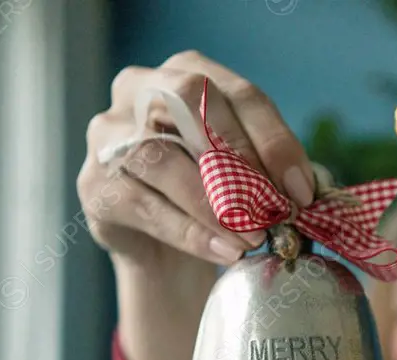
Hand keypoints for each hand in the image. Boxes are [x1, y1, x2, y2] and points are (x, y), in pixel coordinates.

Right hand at [76, 50, 315, 269]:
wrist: (159, 246)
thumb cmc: (208, 194)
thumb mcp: (241, 171)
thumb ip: (266, 168)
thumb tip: (302, 190)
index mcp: (185, 71)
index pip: (236, 93)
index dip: (274, 140)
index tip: (301, 190)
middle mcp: (139, 88)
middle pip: (191, 101)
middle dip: (241, 157)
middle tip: (275, 209)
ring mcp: (109, 134)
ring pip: (162, 157)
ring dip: (216, 203)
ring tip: (253, 239)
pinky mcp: (94, 184)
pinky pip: (145, 205)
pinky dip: (190, 232)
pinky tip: (224, 252)